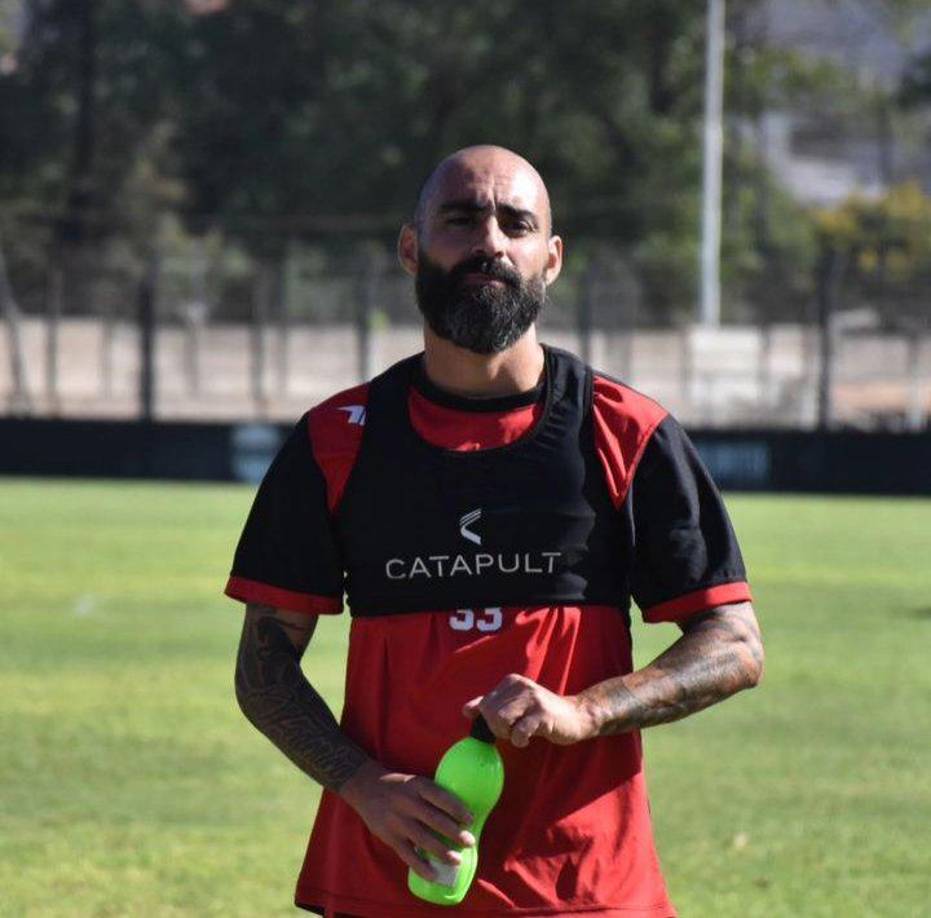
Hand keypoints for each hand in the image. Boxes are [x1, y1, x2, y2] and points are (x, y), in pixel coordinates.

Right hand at [338, 760, 475, 881]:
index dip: (457, 809)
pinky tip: (434, 875)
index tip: (470, 819)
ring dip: (442, 852)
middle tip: (470, 842)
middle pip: (435, 820)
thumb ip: (430, 795)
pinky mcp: (390, 837)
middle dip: (455, 833)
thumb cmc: (398, 787)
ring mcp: (398, 821)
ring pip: (424, 840)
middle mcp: (408, 803)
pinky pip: (408, 855)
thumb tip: (458, 814)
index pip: (441, 797)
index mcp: (417, 786)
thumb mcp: (414, 782)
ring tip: (457, 860)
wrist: (365, 787)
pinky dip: (421, 867)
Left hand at [463, 673, 598, 747]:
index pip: (484, 703)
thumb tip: (465, 710)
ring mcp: (532, 699)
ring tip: (518, 733)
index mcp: (511, 681)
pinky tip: (528, 739)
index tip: (504, 725)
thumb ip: (491, 705)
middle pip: (490, 712)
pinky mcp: (543, 714)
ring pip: (500, 719)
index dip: (489, 721)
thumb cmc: (541, 713)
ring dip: (507, 734)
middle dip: (497, 729)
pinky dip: (519, 740)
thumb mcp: (515, 704)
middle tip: (512, 732)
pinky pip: (519, 732)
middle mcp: (521, 685)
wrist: (576, 716)